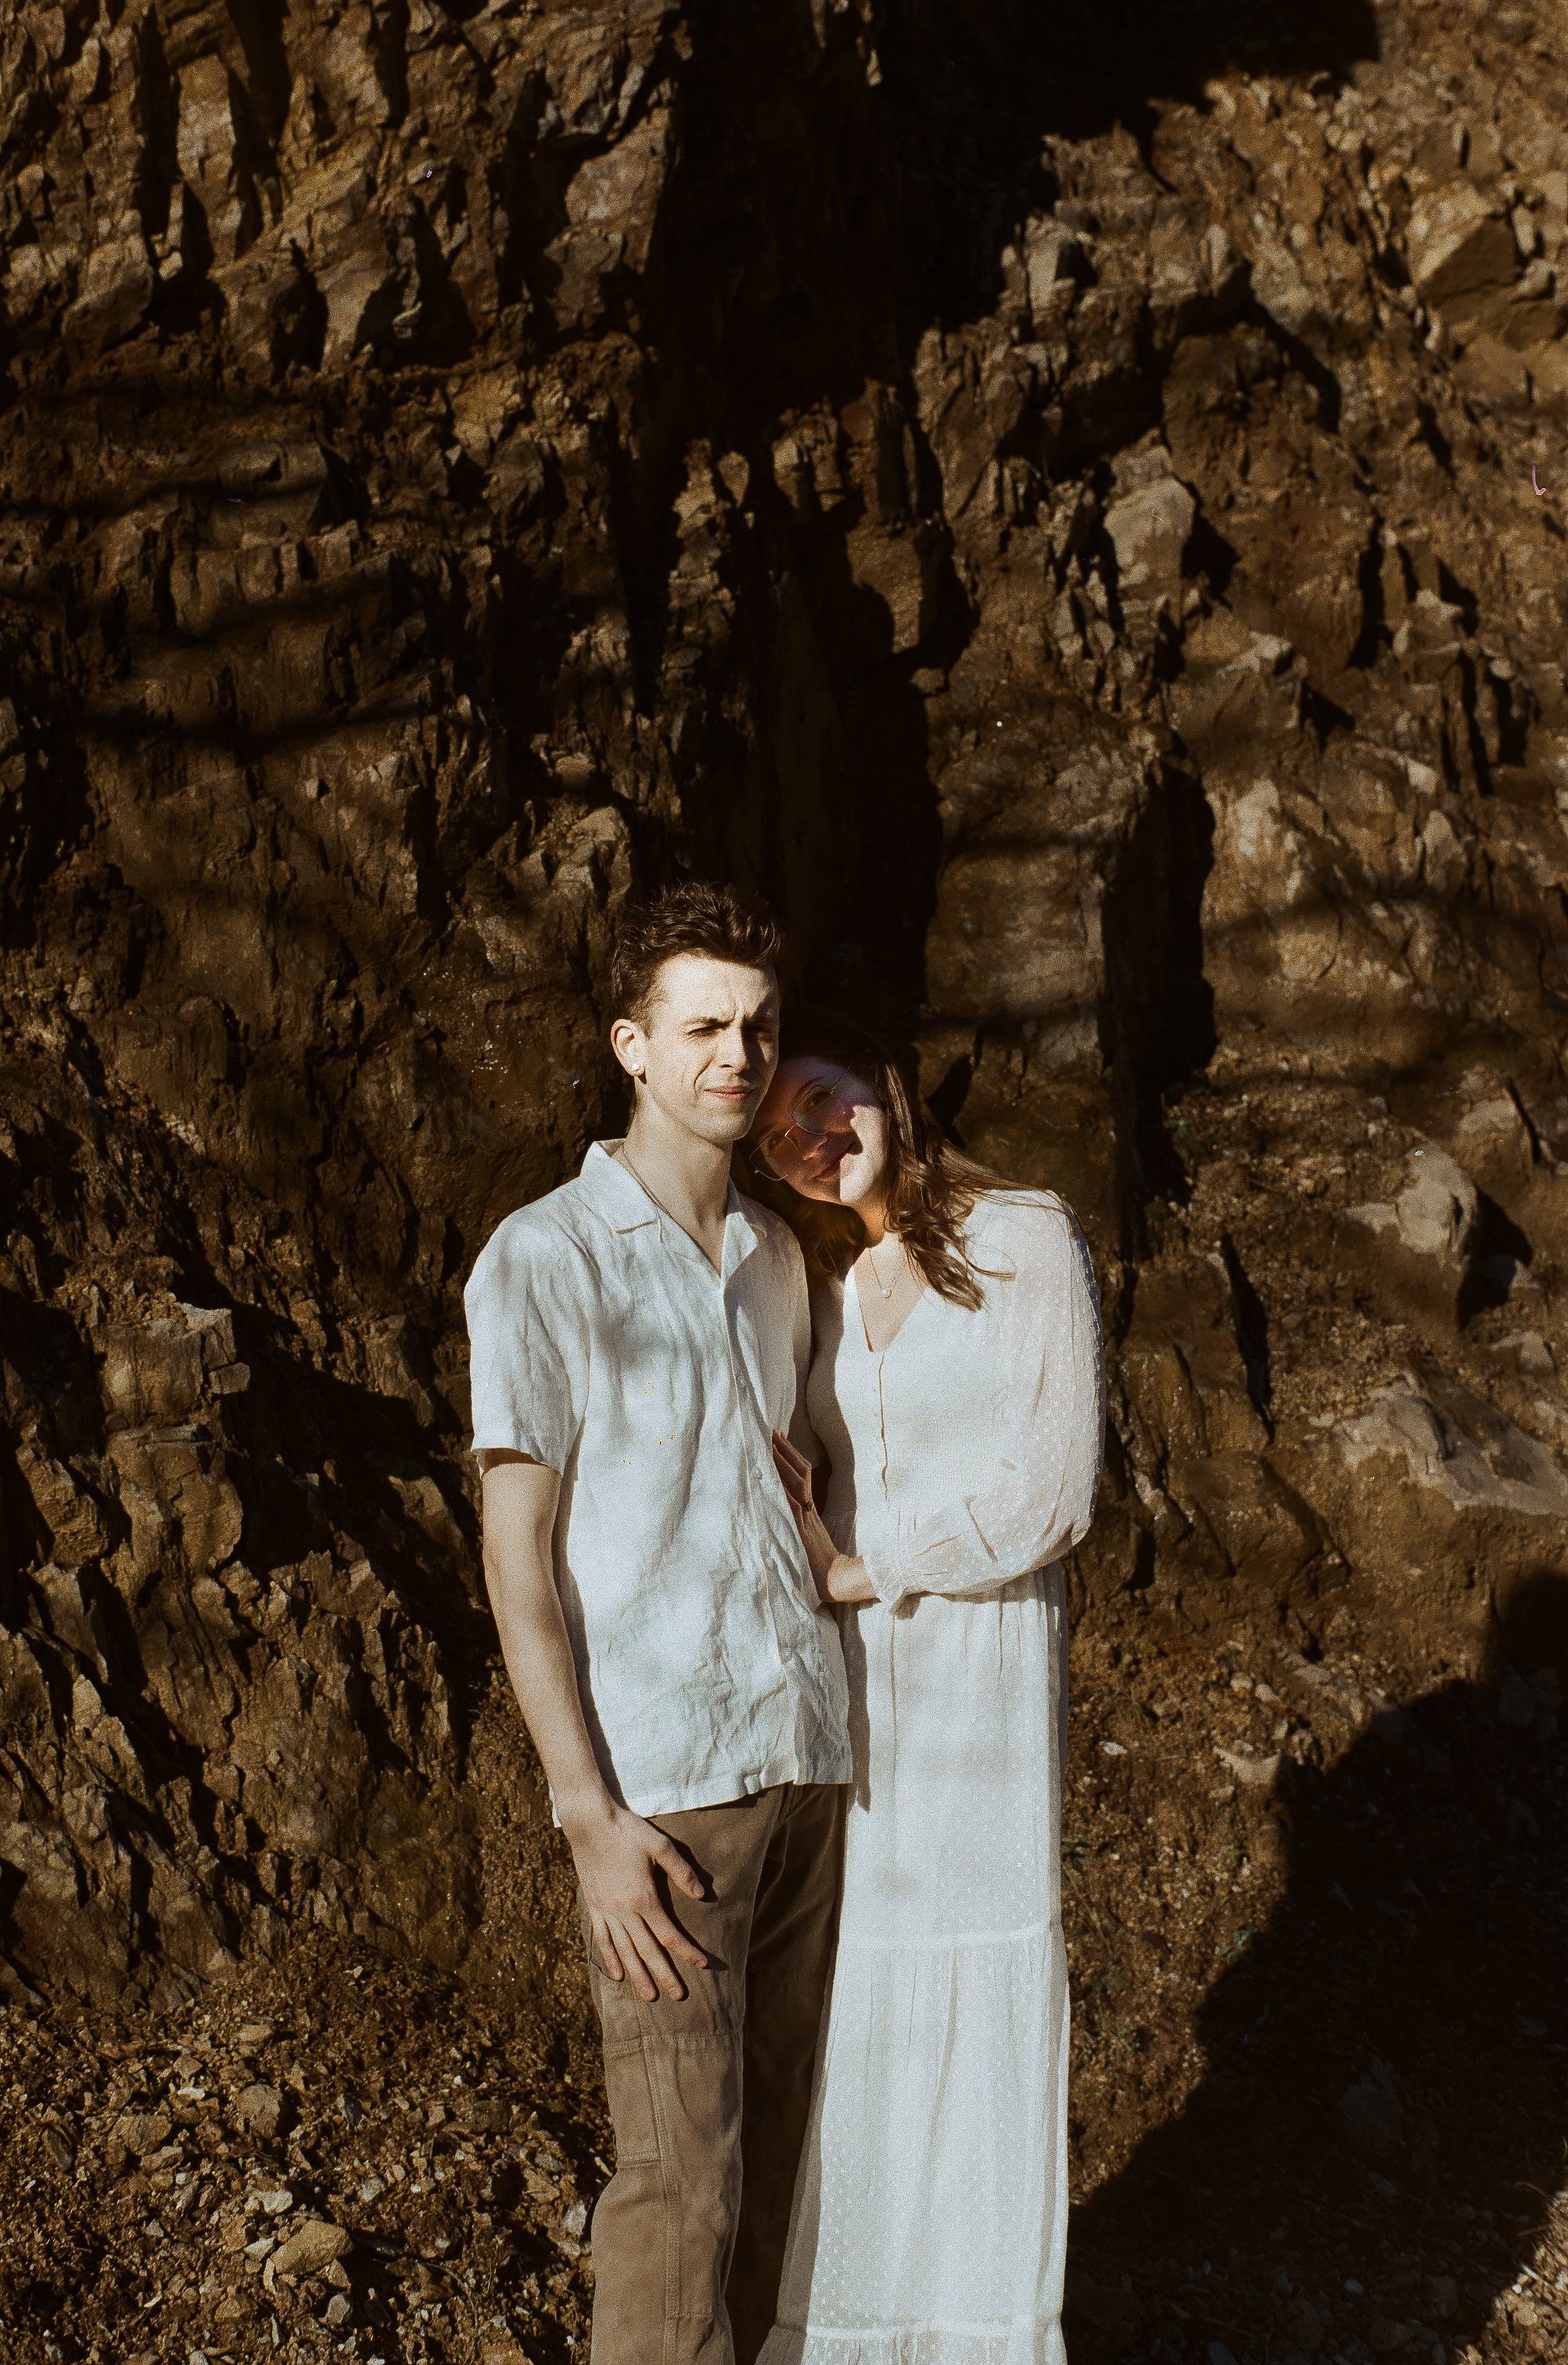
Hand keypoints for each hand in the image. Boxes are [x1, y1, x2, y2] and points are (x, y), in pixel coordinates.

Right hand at [561, 1799, 708, 2002]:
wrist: (589, 1823)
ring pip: (624, 1951)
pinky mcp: (593, 1906)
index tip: (703, 1965)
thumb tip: (702, 1895)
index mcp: (644, 1898)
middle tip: (677, 1996)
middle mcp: (624, 1911)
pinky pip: (602, 1939)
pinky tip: (617, 1975)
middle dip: (663, 1975)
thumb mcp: (660, 1845)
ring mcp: (606, 1911)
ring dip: (637, 1975)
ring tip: (649, 1996)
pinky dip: (609, 1959)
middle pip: (647, 1950)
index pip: (669, 1934)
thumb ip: (681, 1871)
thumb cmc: (627, 1831)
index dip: (687, 1951)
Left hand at [771, 1433, 875, 1605]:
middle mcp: (808, 1510)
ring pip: (797, 1484)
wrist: (835, 1581)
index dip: (790, 1455)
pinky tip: (773, 1480)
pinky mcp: (803, 1533)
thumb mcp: (805, 1536)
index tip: (777, 1437)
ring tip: (770, 1444)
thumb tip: (781, 1506)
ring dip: (783, 1463)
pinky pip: (794, 1509)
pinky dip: (784, 1492)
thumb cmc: (818, 1563)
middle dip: (785, 1450)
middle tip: (771, 1429)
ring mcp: (806, 1520)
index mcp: (809, 1509)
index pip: (802, 1474)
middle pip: (800, 1472)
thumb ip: (796, 1521)